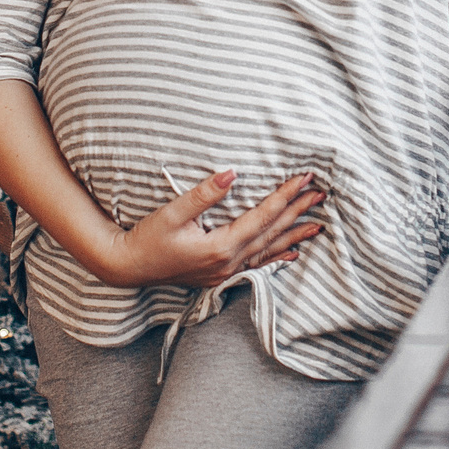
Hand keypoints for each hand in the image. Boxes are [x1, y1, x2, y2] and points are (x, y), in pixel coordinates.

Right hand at [90, 171, 324, 288]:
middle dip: (297, 212)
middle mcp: (228, 263)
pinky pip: (256, 266)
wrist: (128, 267)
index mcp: (220, 247)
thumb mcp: (172, 213)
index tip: (304, 178)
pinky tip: (291, 254)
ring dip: (293, 236)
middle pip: (272, 234)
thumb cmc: (147, 238)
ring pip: (268, 252)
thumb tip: (232, 173)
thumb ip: (203, 194)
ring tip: (317, 225)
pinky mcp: (219, 275)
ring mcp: (225, 272)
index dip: (285, 196)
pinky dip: (276, 257)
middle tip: (320, 194)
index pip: (262, 217)